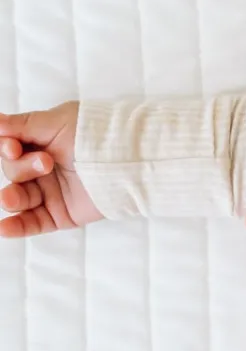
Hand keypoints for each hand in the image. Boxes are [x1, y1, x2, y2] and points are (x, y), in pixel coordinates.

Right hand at [0, 102, 101, 238]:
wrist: (128, 158)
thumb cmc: (95, 134)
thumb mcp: (57, 123)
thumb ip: (21, 125)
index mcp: (41, 143)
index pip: (9, 149)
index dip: (6, 149)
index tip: (13, 147)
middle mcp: (44, 169)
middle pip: (13, 172)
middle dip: (22, 167)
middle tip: (47, 163)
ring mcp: (51, 192)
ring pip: (18, 199)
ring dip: (11, 197)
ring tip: (12, 197)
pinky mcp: (61, 214)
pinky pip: (33, 223)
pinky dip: (16, 227)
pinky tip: (4, 228)